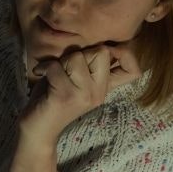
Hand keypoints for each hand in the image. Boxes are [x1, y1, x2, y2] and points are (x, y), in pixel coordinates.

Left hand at [20, 43, 141, 147]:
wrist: (38, 130)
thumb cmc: (52, 98)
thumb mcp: (76, 79)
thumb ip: (88, 64)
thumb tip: (96, 40)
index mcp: (104, 88)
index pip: (134, 70)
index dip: (123, 53)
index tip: (99, 54)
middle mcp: (99, 93)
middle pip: (102, 51)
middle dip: (79, 53)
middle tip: (65, 68)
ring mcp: (85, 95)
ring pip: (77, 57)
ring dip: (61, 61)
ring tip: (52, 74)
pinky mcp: (66, 96)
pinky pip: (56, 67)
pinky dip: (44, 67)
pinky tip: (40, 74)